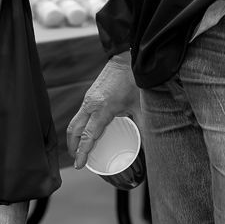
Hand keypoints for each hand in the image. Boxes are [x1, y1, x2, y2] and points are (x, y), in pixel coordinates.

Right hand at [66, 53, 139, 169]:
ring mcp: (88, 98)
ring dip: (74, 137)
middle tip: (77, 160)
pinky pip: (80, 114)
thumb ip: (145, 127)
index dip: (82, 152)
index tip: (79, 165)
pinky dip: (79, 126)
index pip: (87, 136)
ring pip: (74, 121)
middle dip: (72, 147)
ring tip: (79, 150)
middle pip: (74, 130)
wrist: (127, 58)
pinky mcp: (90, 94)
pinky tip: (86, 132)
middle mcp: (90, 104)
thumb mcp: (141, 106)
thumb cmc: (134, 80)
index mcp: (102, 109)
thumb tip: (151, 146)